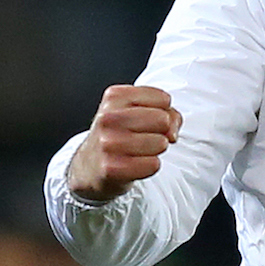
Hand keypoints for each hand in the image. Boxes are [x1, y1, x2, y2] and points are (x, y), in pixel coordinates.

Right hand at [68, 85, 181, 201]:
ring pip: (161, 143)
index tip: (147, 120)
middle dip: (162, 131)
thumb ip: (167, 113)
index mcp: (115, 97)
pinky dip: (150, 166)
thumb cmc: (120, 134)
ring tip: (137, 151)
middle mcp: (108, 118)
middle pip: (163, 120)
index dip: (164, 112)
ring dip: (156, 150)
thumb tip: (172, 134)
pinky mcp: (111, 168)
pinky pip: (153, 165)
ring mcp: (108, 143)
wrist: (91, 165)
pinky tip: (135, 164)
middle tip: (144, 137)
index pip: (164, 99)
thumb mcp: (139, 112)